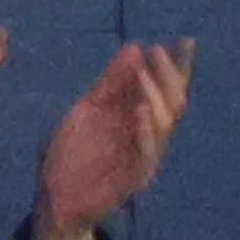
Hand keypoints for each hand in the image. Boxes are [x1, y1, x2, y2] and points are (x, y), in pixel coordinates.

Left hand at [33, 39, 194, 239]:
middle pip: (172, 102)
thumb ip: (109, 82)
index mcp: (136, 116)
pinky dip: (145, 132)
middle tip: (157, 52)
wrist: (54, 199)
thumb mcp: (85, 109)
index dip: (176, 65)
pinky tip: (140, 111)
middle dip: (168, 75)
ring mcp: (143, 156)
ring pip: (164, 125)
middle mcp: (146, 134)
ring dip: (156, 97)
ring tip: (144, 75)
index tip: (184, 40)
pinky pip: (146, 153)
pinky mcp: (133, 178)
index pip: (165, 86)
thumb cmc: (70, 153)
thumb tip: (134, 47)